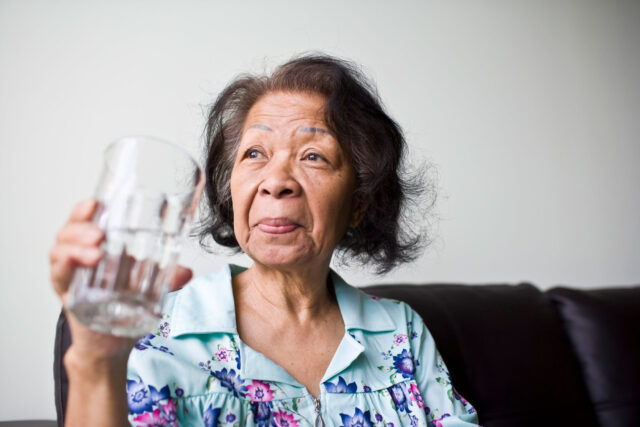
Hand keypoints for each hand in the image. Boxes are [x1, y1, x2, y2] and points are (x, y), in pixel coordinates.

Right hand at [49, 199, 192, 363]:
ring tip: (94, 252)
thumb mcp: (150, 287)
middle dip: (81, 227)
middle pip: (69, 231)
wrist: (112, 341)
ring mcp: (73, 275)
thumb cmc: (125, 306)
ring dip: (75, 247)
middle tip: (99, 233)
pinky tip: (72, 263)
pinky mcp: (67, 295)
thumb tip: (186, 272)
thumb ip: (169, 278)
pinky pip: (59, 277)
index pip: (87, 220)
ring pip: (60, 251)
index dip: (86, 209)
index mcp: (98, 247)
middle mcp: (80, 256)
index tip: (97, 203)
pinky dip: (64, 267)